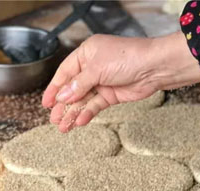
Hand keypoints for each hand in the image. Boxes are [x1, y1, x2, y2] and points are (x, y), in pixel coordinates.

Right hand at [42, 31, 199, 131]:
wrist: (154, 68)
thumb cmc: (128, 58)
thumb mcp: (97, 68)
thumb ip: (79, 84)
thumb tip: (63, 96)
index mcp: (86, 54)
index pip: (64, 73)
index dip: (54, 88)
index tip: (46, 103)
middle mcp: (92, 68)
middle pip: (72, 89)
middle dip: (63, 105)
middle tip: (53, 120)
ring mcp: (102, 82)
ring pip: (83, 100)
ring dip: (73, 113)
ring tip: (64, 127)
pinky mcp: (111, 95)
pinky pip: (95, 106)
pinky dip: (88, 113)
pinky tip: (80, 121)